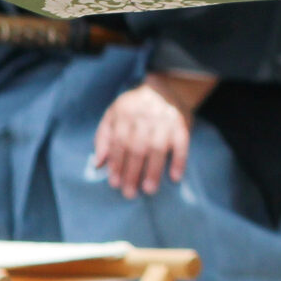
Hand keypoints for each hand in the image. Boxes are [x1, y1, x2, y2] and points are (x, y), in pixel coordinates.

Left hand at [89, 73, 211, 196]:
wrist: (167, 86)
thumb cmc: (135, 107)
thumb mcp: (114, 114)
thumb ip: (103, 138)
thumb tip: (98, 164)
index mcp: (125, 114)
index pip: (119, 143)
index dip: (116, 164)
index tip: (115, 183)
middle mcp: (145, 117)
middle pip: (137, 148)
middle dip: (132, 172)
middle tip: (129, 193)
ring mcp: (165, 121)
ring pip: (158, 148)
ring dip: (153, 170)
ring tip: (149, 189)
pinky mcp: (181, 124)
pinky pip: (182, 143)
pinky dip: (180, 160)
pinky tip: (175, 176)